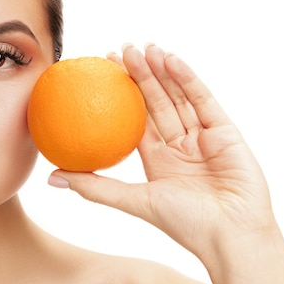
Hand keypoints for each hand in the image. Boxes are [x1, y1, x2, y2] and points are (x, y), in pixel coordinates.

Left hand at [49, 44, 275, 257]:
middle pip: (157, 102)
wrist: (232, 236)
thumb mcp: (135, 201)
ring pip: (180, 96)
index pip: (137, 119)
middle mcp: (181, 145)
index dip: (122, 95)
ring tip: (144, 48)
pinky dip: (188, 79)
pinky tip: (171, 59)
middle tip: (121, 49)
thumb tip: (50, 178)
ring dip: (163, 70)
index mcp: (159, 160)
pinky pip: (203, 99)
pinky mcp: (226, 131)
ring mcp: (204, 136)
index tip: (104, 70)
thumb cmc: (186, 224)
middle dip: (140, 74)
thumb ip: (95, 187)